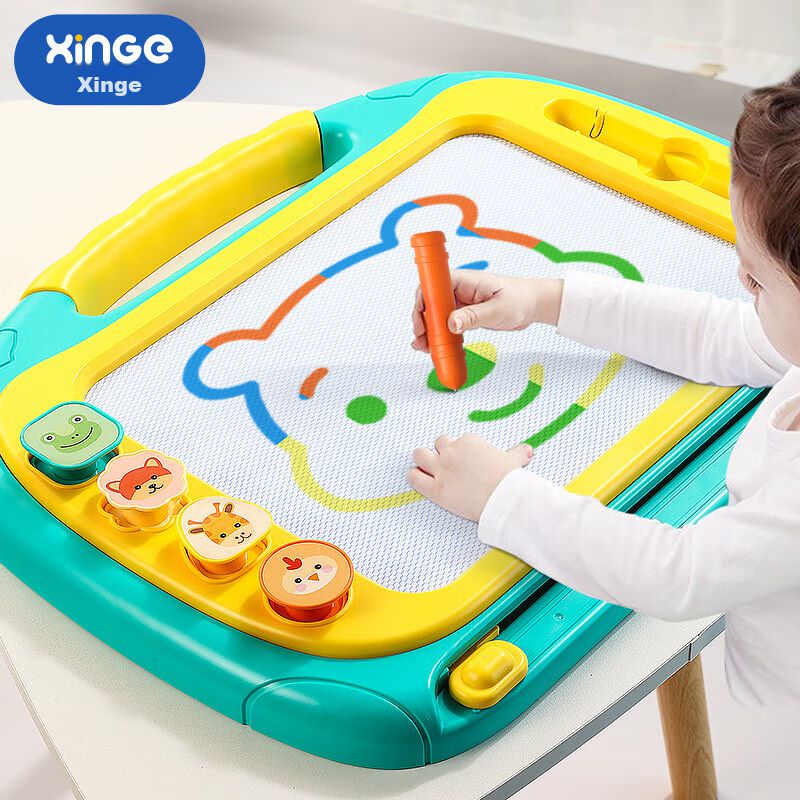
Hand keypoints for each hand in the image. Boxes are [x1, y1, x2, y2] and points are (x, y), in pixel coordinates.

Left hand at [408, 434, 533, 520]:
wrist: (504, 499)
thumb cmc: (509, 480)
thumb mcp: (513, 461)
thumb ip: (516, 454)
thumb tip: (528, 450)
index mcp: (468, 441)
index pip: (455, 440)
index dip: (458, 451)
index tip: (463, 462)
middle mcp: (452, 451)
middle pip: (437, 444)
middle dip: (440, 453)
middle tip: (446, 465)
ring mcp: (442, 469)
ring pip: (420, 455)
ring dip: (422, 461)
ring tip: (428, 470)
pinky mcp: (436, 489)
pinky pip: (415, 478)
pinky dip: (414, 477)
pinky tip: (419, 479)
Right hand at [411, 271, 562, 351]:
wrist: (533, 305)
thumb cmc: (519, 299)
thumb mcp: (497, 310)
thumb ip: (473, 317)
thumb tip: (451, 323)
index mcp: (463, 281)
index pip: (432, 286)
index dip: (422, 303)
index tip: (421, 322)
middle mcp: (458, 290)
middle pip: (430, 303)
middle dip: (422, 322)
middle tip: (421, 340)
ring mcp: (460, 303)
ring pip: (436, 316)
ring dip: (428, 332)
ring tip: (425, 348)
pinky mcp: (465, 315)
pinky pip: (447, 325)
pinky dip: (440, 336)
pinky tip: (436, 348)